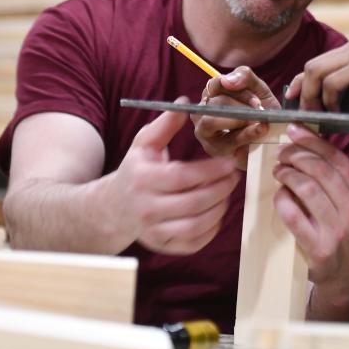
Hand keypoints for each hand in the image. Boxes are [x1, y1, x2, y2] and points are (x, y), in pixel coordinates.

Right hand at [106, 97, 240, 254]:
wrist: (114, 207)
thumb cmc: (136, 170)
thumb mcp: (145, 144)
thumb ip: (165, 124)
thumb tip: (185, 103)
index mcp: (143, 180)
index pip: (183, 177)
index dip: (211, 170)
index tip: (229, 163)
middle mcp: (146, 209)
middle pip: (194, 203)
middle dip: (221, 190)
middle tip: (234, 177)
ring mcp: (154, 231)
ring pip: (196, 226)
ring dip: (219, 209)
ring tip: (227, 193)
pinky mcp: (162, 246)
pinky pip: (194, 243)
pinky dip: (211, 230)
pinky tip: (216, 212)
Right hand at [192, 66, 280, 169]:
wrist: (273, 136)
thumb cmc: (260, 108)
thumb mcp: (257, 88)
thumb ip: (245, 76)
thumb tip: (227, 80)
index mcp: (211, 95)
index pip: (215, 85)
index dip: (237, 91)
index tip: (257, 101)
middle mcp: (202, 114)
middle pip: (213, 105)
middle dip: (240, 108)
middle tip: (260, 113)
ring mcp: (205, 135)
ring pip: (211, 124)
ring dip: (239, 124)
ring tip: (261, 126)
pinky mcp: (215, 152)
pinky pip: (225, 144)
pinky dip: (245, 139)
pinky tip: (259, 136)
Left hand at [272, 123, 348, 308]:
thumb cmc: (348, 231)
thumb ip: (338, 177)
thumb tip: (307, 144)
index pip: (337, 158)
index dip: (312, 140)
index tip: (294, 130)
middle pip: (320, 169)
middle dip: (295, 155)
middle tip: (282, 153)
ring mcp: (338, 230)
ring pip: (306, 188)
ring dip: (287, 174)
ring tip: (278, 171)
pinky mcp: (319, 247)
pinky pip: (293, 214)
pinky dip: (282, 199)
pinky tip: (280, 194)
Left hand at [286, 39, 348, 110]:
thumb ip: (336, 92)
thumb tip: (305, 101)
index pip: (315, 63)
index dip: (299, 83)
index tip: (291, 102)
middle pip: (312, 66)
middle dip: (304, 93)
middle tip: (307, 116)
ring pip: (317, 71)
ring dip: (314, 98)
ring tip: (320, 116)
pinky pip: (333, 82)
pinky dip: (329, 100)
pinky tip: (338, 113)